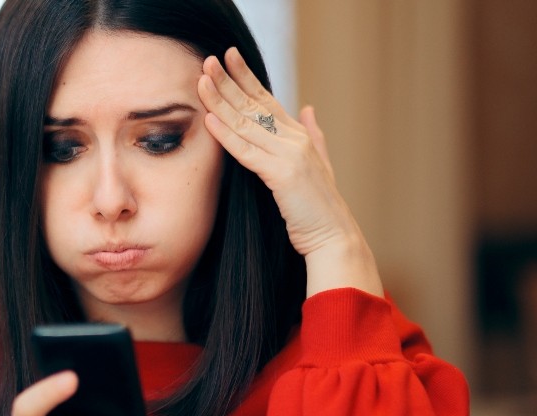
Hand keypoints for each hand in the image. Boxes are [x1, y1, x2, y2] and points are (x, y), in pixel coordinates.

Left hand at [197, 48, 382, 296]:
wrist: (333, 236)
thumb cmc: (319, 207)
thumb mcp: (318, 164)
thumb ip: (313, 134)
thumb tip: (308, 108)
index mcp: (299, 135)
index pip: (267, 99)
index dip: (246, 77)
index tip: (227, 58)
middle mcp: (295, 139)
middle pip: (255, 104)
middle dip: (229, 81)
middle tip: (208, 60)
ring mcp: (290, 155)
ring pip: (247, 123)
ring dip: (221, 101)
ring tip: (202, 81)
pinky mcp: (282, 175)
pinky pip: (247, 151)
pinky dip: (227, 135)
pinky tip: (210, 120)